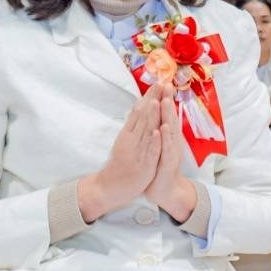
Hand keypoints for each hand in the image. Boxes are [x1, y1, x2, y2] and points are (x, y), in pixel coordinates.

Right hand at [77, 86, 163, 221]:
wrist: (109, 187)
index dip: (150, 96)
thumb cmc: (120, 164)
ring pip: (145, 131)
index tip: (158, 82)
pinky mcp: (142, 165)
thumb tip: (139, 108)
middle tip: (160, 83)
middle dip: (153, 99)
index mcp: (128, 133)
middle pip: (143, 116)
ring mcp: (137, 152)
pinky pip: (148, 152)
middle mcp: (131, 139)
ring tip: (156, 101)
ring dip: (150, 116)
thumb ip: (133, 126)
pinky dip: (152, 141)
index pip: (140, 111)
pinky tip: (156, 132)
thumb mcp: (126, 142)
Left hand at [145, 84, 196, 221]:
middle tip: (166, 85)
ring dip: (168, 115)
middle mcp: (172, 142)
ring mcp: (172, 152)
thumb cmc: (159, 167)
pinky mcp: (169, 163)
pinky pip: (167, 148)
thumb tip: (154, 115)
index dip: (164, 99)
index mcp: (167, 137)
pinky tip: (163, 128)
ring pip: (170, 131)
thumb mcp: (157, 146)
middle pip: (170, 118)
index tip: (162, 82)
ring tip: (166, 101)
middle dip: (168, 101)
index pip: (166, 115)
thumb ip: (157, 130)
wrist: (164, 190)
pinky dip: (165, 138)